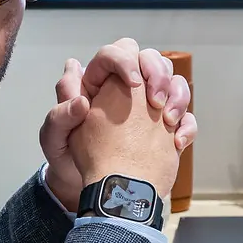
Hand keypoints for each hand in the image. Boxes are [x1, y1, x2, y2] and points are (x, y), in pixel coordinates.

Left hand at [38, 45, 198, 207]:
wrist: (93, 189)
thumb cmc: (68, 161)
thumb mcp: (55, 138)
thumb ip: (61, 113)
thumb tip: (79, 95)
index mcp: (96, 84)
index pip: (115, 53)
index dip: (126, 61)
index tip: (133, 83)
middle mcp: (123, 91)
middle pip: (151, 60)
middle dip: (159, 74)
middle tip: (156, 102)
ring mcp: (146, 109)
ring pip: (173, 83)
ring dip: (179, 97)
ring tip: (168, 121)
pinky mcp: (164, 128)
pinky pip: (185, 117)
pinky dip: (187, 126)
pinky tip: (177, 143)